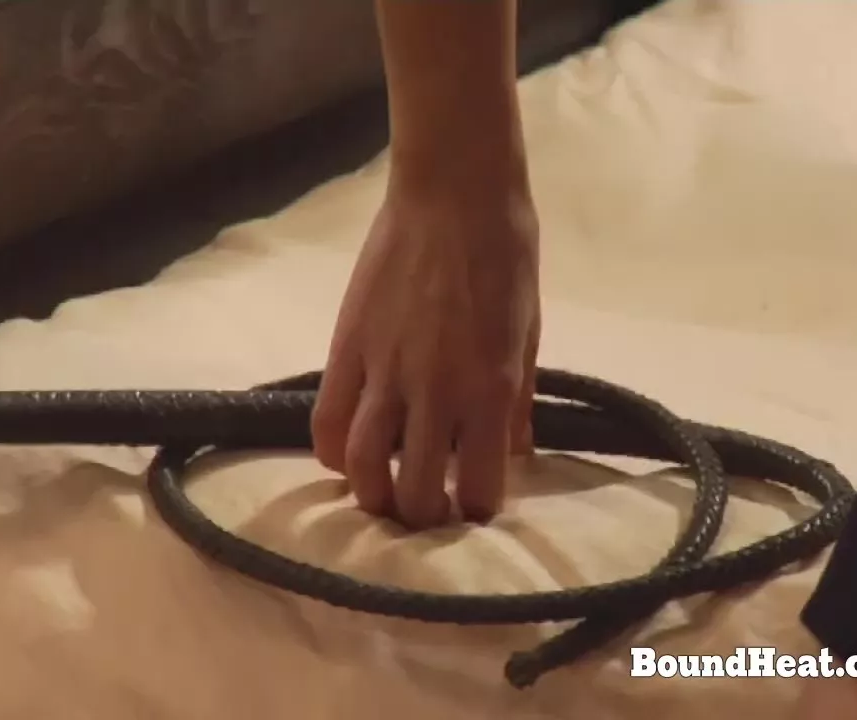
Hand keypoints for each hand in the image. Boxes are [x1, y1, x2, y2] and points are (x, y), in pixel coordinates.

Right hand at [312, 178, 539, 528]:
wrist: (453, 194)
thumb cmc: (506, 257)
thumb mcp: (529, 332)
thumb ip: (520, 399)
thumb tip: (515, 451)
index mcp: (490, 391)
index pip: (476, 488)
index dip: (476, 511)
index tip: (474, 506)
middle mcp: (436, 394)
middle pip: (416, 494)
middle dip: (423, 517)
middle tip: (426, 511)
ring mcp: (385, 373)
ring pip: (364, 468)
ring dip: (373, 497)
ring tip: (383, 497)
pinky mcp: (346, 349)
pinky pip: (327, 422)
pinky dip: (334, 453)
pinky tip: (347, 457)